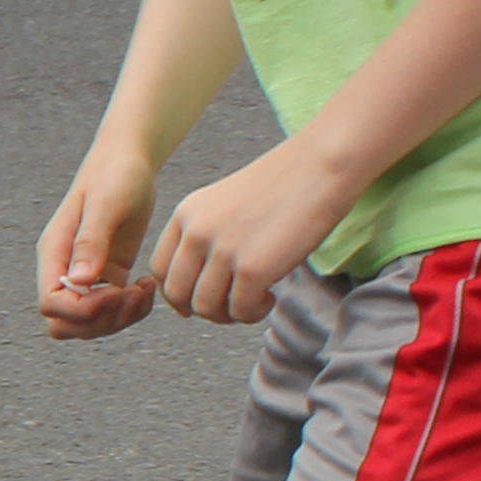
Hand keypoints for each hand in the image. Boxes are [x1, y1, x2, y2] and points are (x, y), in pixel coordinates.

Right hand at [37, 139, 162, 337]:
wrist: (128, 161)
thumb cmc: (115, 175)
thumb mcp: (105, 205)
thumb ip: (90, 242)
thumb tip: (78, 281)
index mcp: (55, 254)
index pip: (52, 305)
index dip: (83, 310)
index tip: (117, 289)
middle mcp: (64, 270)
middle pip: (66, 324)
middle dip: (101, 320)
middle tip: (131, 295)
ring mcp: (86, 276)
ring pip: (88, 324)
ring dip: (118, 319)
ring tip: (143, 291)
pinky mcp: (108, 276)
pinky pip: (111, 311)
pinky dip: (130, 310)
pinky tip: (147, 286)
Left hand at [147, 144, 346, 324]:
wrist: (321, 165)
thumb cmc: (282, 186)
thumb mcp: (224, 204)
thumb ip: (205, 234)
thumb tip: (198, 283)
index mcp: (185, 214)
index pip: (159, 270)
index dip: (177, 294)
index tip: (199, 301)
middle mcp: (196, 231)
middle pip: (177, 294)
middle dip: (203, 310)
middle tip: (233, 305)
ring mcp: (223, 249)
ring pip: (206, 307)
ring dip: (230, 314)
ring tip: (255, 300)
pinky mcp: (254, 267)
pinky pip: (241, 310)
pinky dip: (253, 314)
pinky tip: (271, 296)